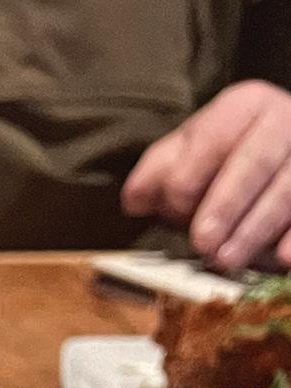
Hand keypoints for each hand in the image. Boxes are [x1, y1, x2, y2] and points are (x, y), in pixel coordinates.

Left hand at [123, 80, 290, 272]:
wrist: (281, 151)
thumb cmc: (225, 160)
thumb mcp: (189, 155)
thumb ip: (160, 172)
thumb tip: (134, 200)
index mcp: (245, 106)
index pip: (215, 137)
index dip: (190, 176)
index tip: (173, 209)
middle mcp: (284, 120)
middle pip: (256, 161)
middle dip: (226, 204)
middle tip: (202, 243)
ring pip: (289, 187)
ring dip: (256, 227)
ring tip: (227, 259)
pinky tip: (282, 259)